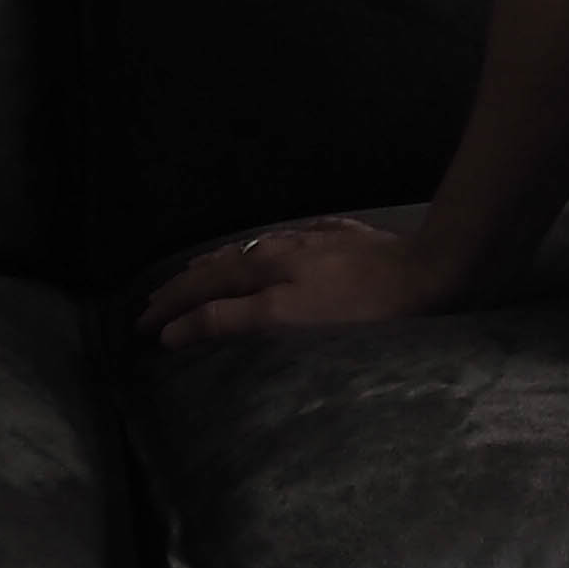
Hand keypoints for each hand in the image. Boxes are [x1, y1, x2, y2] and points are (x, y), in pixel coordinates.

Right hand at [136, 212, 441, 347]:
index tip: (140, 326)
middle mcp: (283, 245)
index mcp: (264, 265)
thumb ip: (228, 320)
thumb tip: (175, 328)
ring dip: (221, 265)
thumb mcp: (284, 317)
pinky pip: (293, 241)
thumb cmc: (358, 305)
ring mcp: (316, 239)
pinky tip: (274, 250)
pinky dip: (268, 251)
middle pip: (222, 263)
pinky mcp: (348, 239)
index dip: (169, 306)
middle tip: (155, 302)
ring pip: (254, 249)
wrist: (427, 272)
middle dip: (185, 284)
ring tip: (200, 275)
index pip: (202, 285)